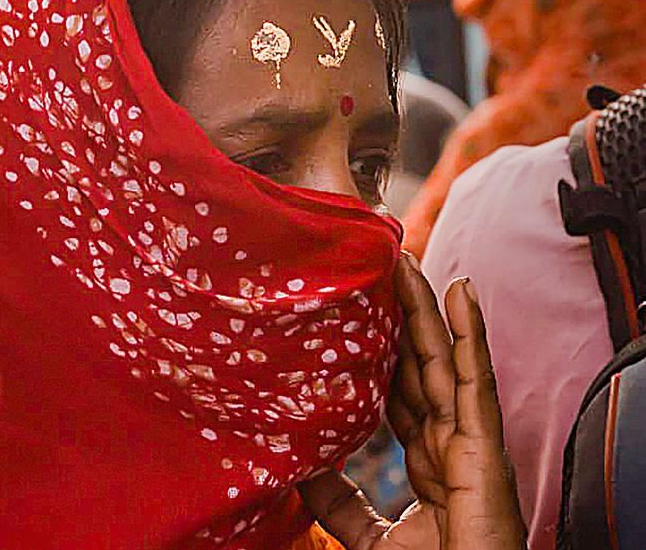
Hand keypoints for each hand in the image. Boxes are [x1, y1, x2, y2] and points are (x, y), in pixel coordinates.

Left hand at [297, 253, 526, 549]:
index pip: (400, 391)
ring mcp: (468, 440)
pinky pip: (473, 378)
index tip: (357, 312)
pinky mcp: (483, 446)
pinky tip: (460, 291)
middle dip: (400, 316)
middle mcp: (449, 442)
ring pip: (443, 358)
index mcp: (427, 461)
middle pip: (420, 364)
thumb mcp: (368, 537)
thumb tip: (298, 469)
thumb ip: (337, 503)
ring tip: (406, 259)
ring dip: (425, 306)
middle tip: (379, 266)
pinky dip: (468, 332)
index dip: (381, 351)